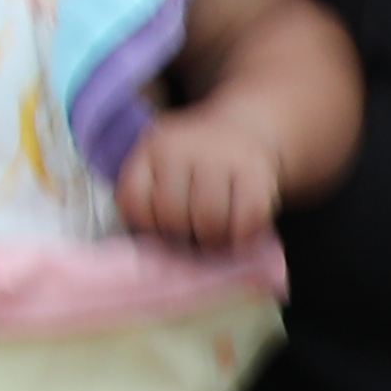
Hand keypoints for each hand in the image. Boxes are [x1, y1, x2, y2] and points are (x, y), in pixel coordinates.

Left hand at [113, 113, 281, 248]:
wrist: (242, 132)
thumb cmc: (195, 166)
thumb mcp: (161, 168)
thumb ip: (149, 201)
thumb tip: (147, 258)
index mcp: (152, 150)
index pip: (135, 201)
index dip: (146, 226)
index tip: (160, 231)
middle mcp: (181, 148)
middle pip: (173, 215)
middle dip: (182, 238)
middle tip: (191, 240)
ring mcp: (219, 157)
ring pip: (209, 220)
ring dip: (212, 240)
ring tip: (214, 237)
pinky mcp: (256, 171)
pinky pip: (247, 220)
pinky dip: (242, 237)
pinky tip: (238, 235)